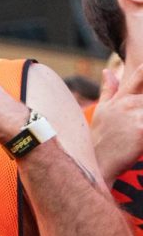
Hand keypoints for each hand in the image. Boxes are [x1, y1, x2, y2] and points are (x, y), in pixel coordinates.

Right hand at [90, 66, 142, 182]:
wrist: (96, 164)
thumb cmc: (100, 140)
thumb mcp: (102, 112)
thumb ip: (108, 90)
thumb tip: (108, 71)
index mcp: (120, 98)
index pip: (139, 76)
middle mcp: (127, 103)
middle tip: (139, 117)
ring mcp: (135, 115)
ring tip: (137, 127)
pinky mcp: (141, 129)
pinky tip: (139, 135)